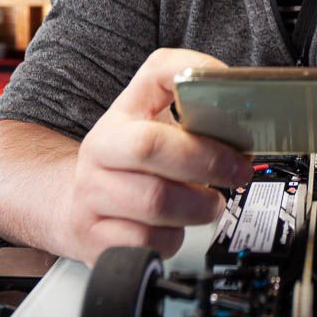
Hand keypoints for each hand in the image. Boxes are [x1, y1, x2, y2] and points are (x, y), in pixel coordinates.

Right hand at [58, 48, 252, 263]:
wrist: (76, 207)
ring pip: (155, 201)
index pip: (157, 75)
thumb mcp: (152, 127)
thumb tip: (240, 115)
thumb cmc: (127, 166)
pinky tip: (174, 227)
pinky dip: (173, 238)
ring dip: (198, 206)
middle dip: (207, 160)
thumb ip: (191, 111)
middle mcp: (99, 150)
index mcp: (121, 115)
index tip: (232, 99)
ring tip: (209, 203)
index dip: (196, 76)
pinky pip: (147, 241)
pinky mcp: (94, 239)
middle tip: (237, 170)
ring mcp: (91, 195)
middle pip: (150, 146)